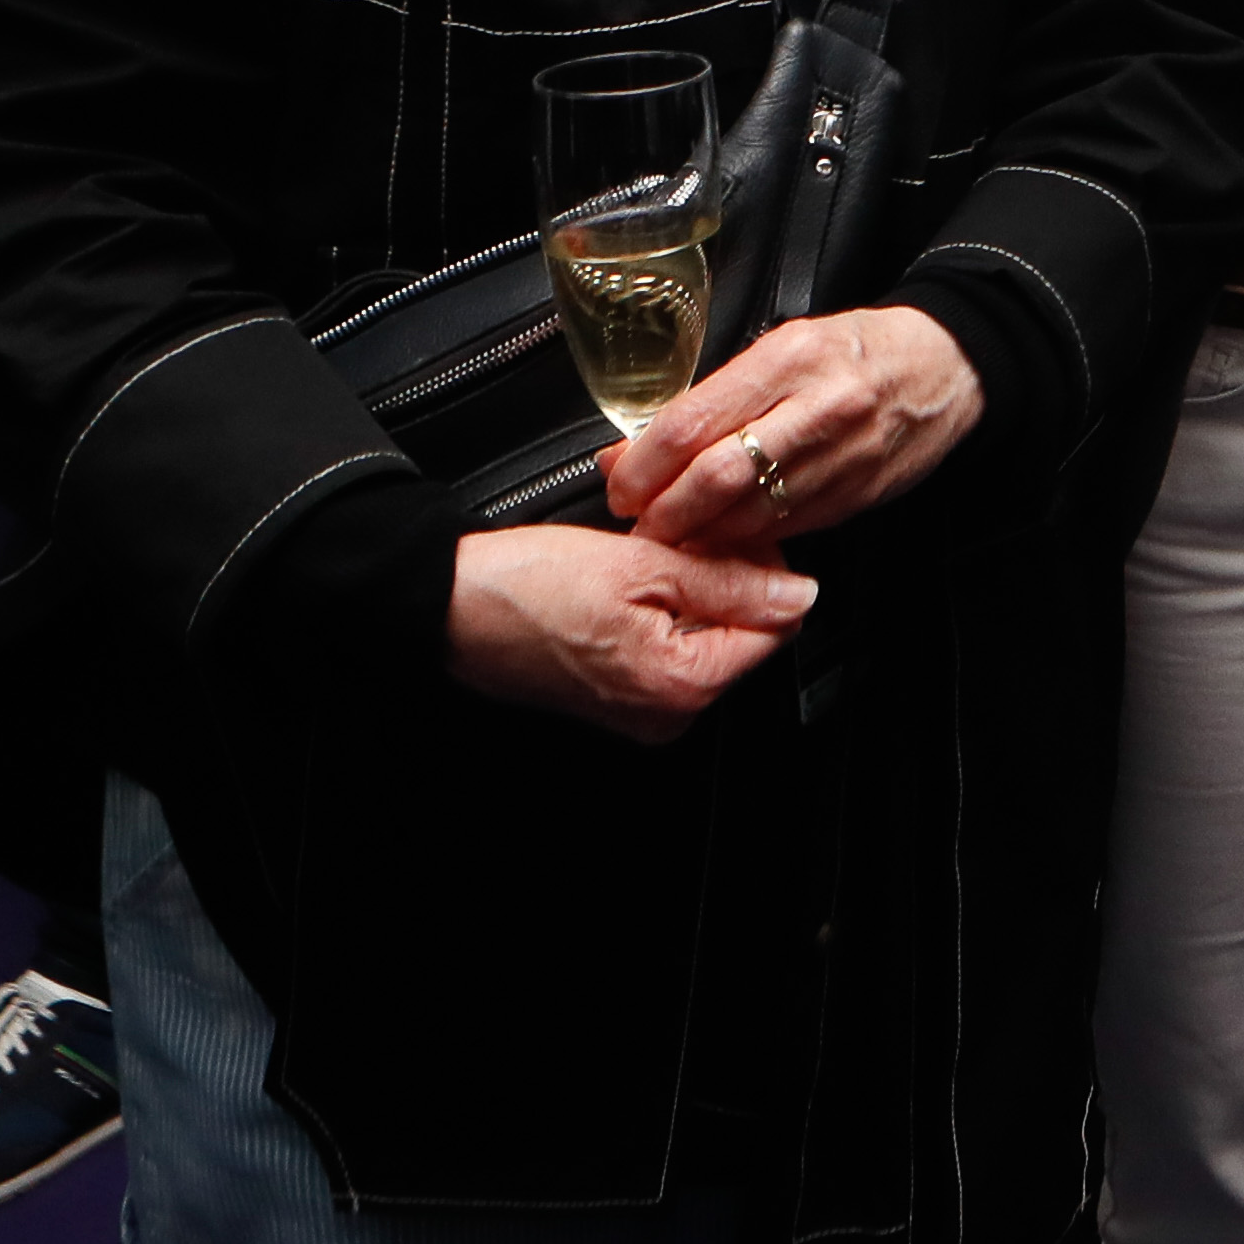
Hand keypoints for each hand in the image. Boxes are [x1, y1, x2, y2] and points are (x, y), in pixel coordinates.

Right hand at [446, 525, 813, 742]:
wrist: (444, 605)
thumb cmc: (524, 587)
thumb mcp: (641, 566)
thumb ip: (730, 583)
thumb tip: (799, 594)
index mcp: (681, 687)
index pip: (775, 627)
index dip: (763, 568)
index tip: (731, 530)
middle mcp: (667, 714)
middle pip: (741, 632)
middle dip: (723, 574)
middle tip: (682, 532)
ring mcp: (641, 710)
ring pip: (704, 634)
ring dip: (690, 584)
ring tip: (647, 549)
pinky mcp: (618, 696)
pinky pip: (667, 645)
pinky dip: (661, 605)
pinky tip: (632, 573)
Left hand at [605, 304, 984, 555]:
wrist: (946, 367)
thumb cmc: (857, 351)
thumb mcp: (784, 346)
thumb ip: (714, 397)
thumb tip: (635, 448)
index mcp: (789, 358)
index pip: (692, 423)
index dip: (642, 465)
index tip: (619, 483)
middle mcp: (818, 408)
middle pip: (717, 478)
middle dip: (665, 511)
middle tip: (640, 521)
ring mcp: (843, 456)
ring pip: (750, 514)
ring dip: (700, 534)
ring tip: (673, 535)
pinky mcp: (858, 494)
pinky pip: (786, 527)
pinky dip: (745, 539)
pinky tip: (724, 537)